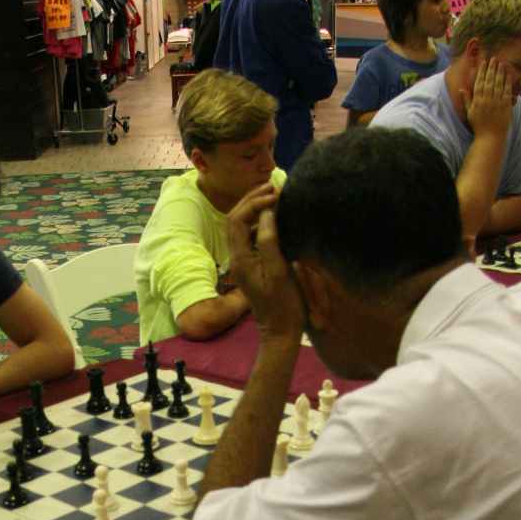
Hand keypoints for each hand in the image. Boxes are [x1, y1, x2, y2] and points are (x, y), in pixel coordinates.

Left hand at [226, 184, 305, 340]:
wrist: (281, 332)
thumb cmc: (284, 305)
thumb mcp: (279, 272)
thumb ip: (269, 241)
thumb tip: (266, 213)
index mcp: (240, 259)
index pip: (237, 220)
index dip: (254, 203)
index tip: (275, 195)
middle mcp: (237, 258)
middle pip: (236, 219)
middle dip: (251, 201)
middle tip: (273, 187)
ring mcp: (244, 262)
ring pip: (243, 227)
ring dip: (256, 210)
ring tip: (275, 196)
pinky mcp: (253, 265)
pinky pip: (252, 237)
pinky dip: (261, 223)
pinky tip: (276, 218)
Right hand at [461, 58, 511, 140]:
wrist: (489, 137)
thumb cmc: (479, 126)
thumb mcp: (470, 113)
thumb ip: (467, 100)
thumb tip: (461, 89)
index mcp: (477, 101)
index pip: (480, 83)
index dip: (482, 72)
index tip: (484, 63)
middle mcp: (487, 100)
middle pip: (489, 81)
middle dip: (492, 69)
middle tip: (495, 58)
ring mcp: (497, 103)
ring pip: (498, 84)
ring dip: (500, 73)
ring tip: (502, 63)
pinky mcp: (505, 106)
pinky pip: (507, 92)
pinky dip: (508, 83)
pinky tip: (508, 75)